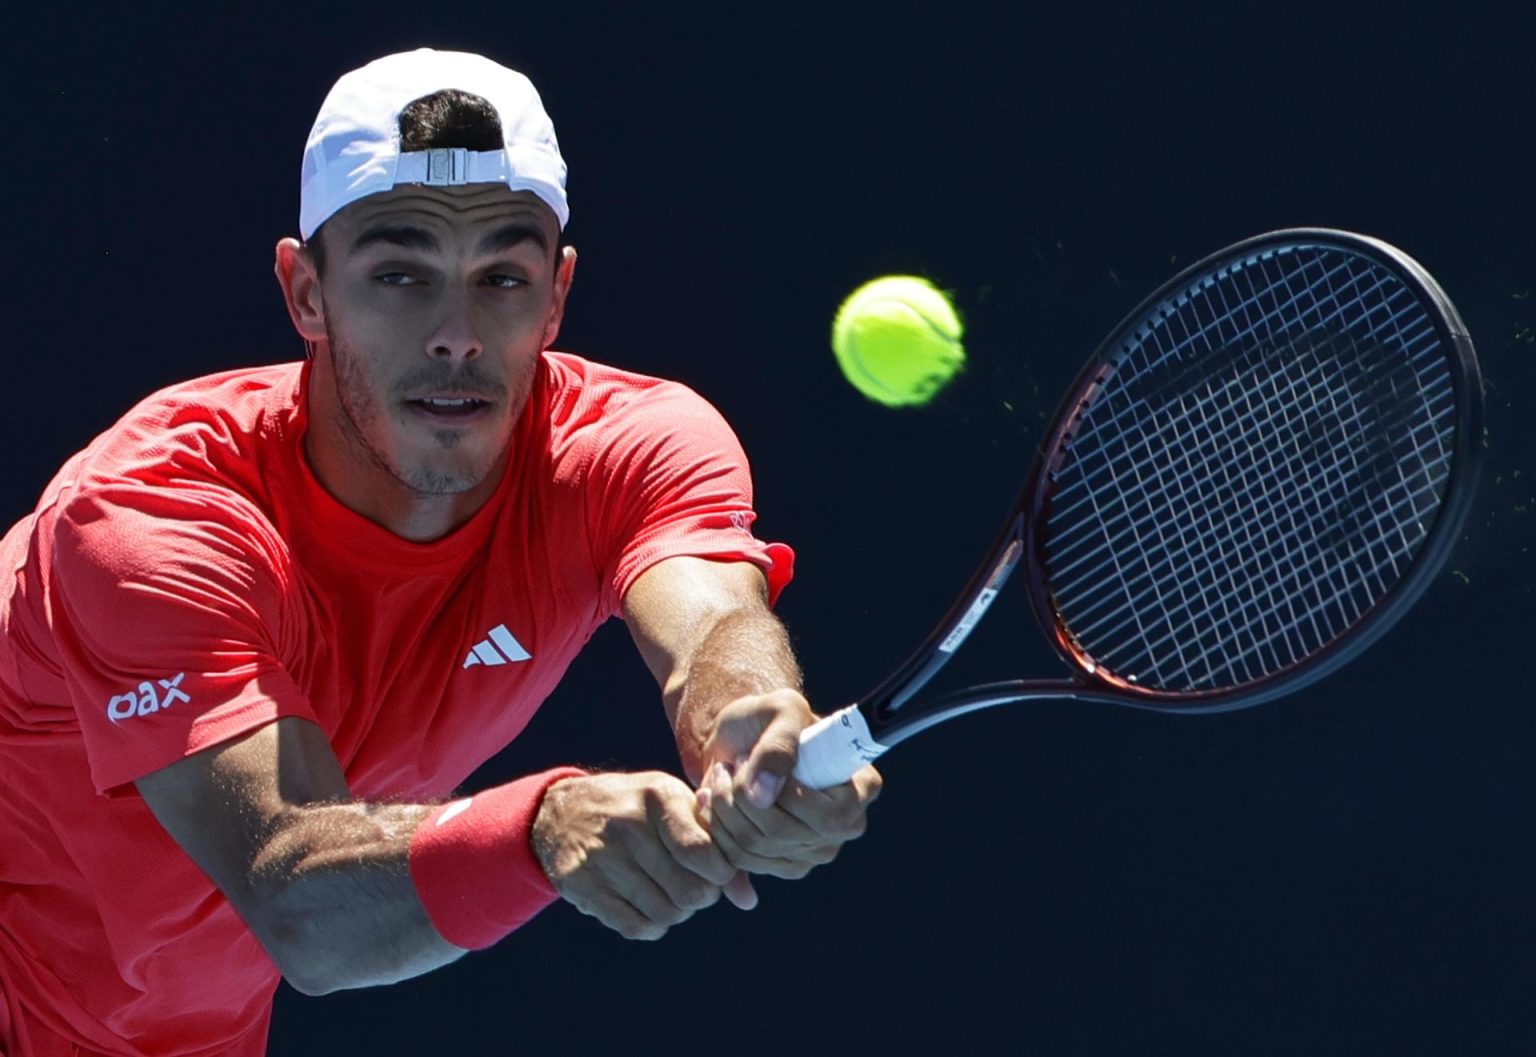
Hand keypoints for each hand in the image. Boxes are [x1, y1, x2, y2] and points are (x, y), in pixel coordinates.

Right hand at [531, 771, 754, 939]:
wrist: (564, 811)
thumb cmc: (639, 810)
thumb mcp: (676, 808)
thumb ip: (717, 846)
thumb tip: (748, 901)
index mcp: (658, 795)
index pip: (702, 853)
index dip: (720, 873)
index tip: (716, 871)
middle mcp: (627, 823)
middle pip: (689, 891)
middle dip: (702, 896)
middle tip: (695, 884)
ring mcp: (600, 856)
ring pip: (666, 914)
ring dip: (677, 911)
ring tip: (670, 891)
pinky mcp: (581, 884)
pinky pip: (635, 926)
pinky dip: (651, 924)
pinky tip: (648, 904)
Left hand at [698, 689, 881, 879]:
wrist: (739, 739)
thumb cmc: (768, 718)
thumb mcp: (778, 710)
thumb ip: (778, 745)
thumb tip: (764, 797)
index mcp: (862, 786)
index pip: (831, 816)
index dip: (789, 797)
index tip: (755, 759)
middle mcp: (845, 825)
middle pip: (784, 834)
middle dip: (741, 796)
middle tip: (730, 764)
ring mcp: (814, 850)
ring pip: (755, 848)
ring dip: (724, 808)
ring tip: (720, 776)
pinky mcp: (782, 864)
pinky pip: (740, 859)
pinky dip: (716, 827)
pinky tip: (712, 799)